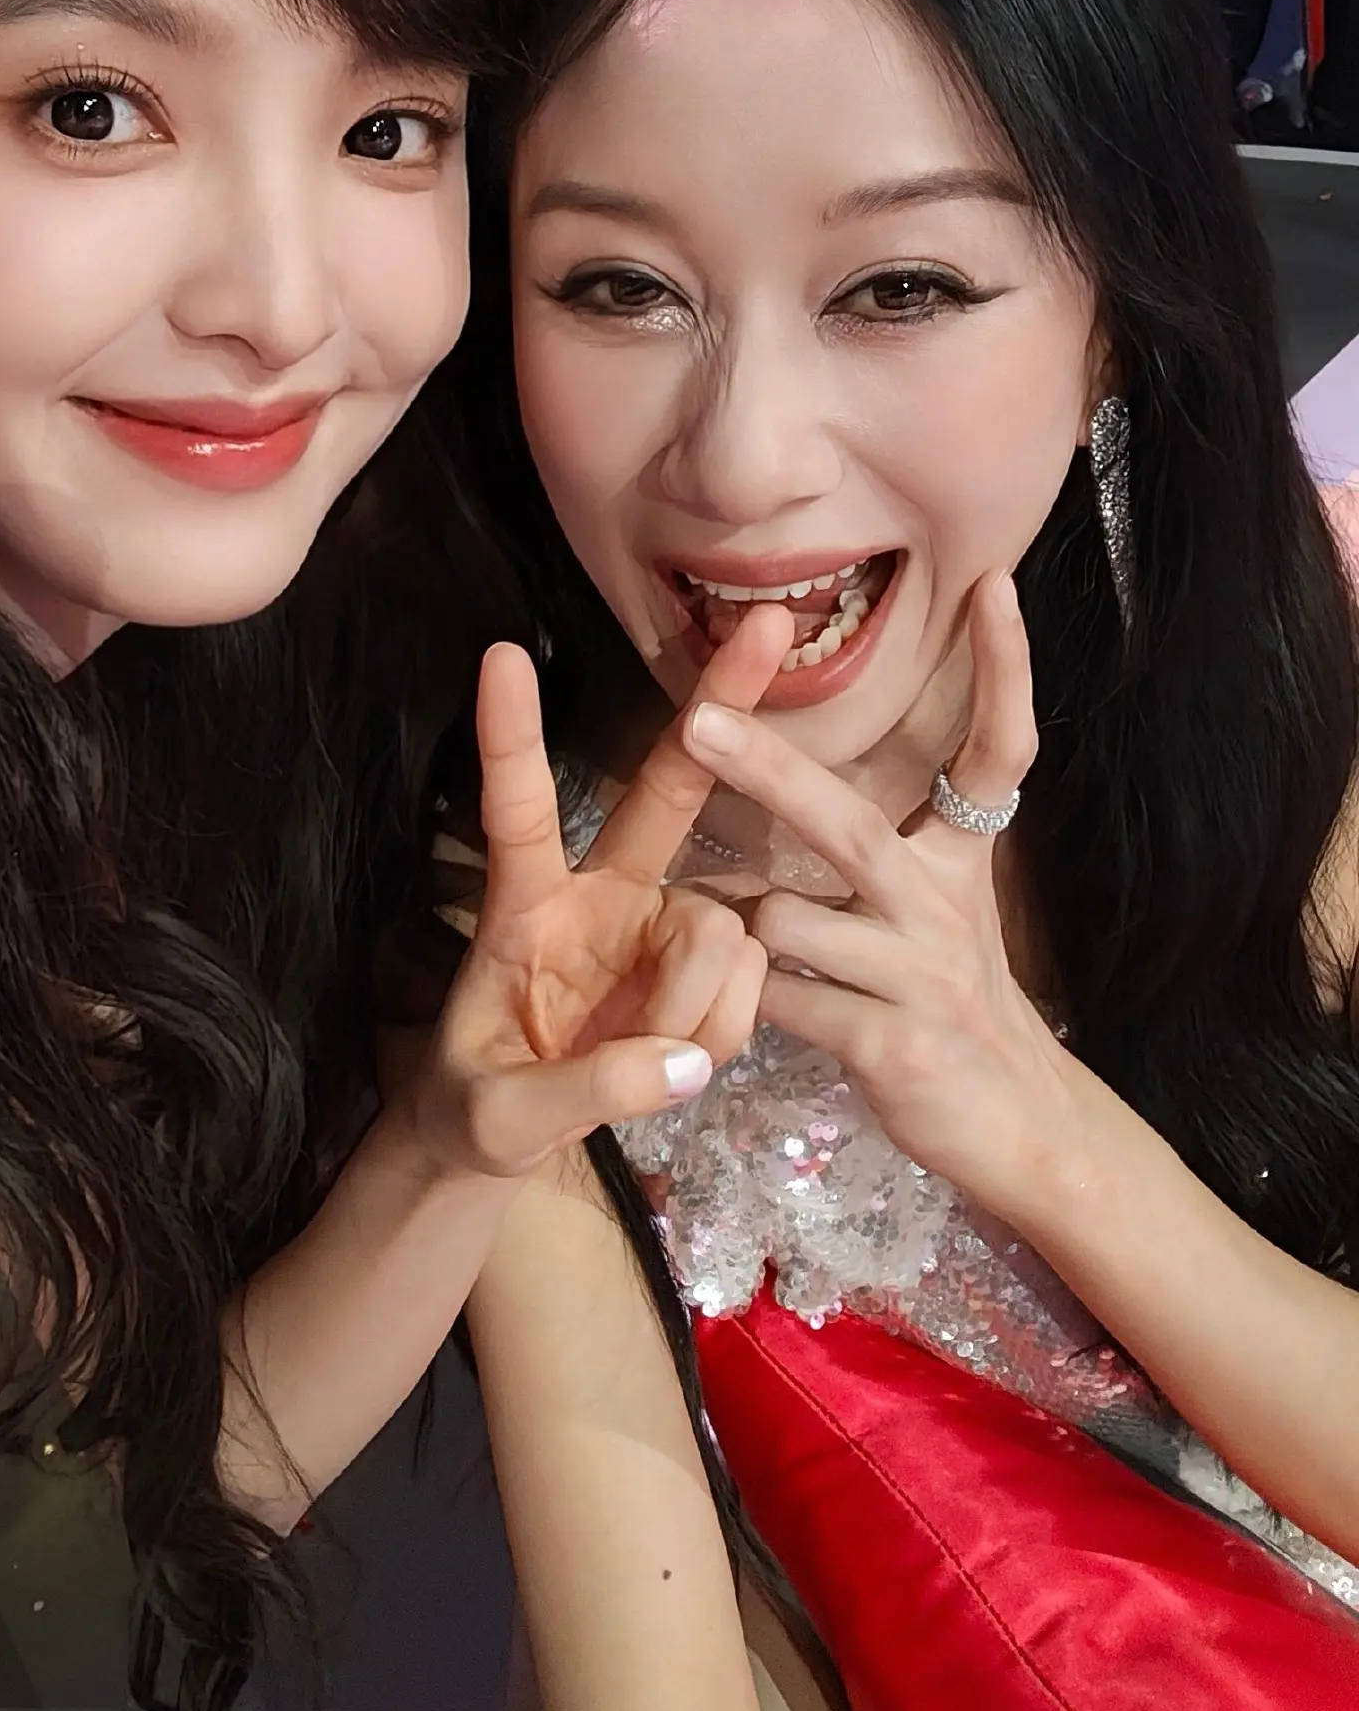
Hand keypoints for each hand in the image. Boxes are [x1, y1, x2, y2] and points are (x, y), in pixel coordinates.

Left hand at [414, 604, 790, 1179]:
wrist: (499, 1141)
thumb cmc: (476, 1109)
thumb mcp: (497, 1119)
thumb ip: (582, 1092)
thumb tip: (682, 1065)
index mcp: (523, 907)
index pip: (518, 810)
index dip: (512, 736)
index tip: (502, 654)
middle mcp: (601, 896)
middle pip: (666, 789)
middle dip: (718, 708)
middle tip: (771, 625)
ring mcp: (660, 928)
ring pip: (723, 931)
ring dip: (697, 1008)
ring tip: (644, 1062)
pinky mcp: (704, 971)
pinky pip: (749, 988)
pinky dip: (721, 1034)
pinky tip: (677, 1062)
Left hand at [684, 574, 1074, 1211]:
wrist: (1014, 1123)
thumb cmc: (947, 998)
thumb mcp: (937, 906)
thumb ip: (885, 843)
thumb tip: (799, 767)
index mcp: (961, 859)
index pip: (997, 752)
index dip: (1005, 672)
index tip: (995, 587)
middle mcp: (944, 905)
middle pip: (847, 825)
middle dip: (767, 770)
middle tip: (697, 719)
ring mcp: (921, 976)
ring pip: (787, 922)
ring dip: (740, 931)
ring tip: (737, 950)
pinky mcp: (892, 1044)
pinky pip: (781, 1000)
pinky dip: (744, 999)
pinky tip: (740, 1008)